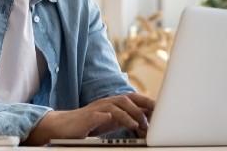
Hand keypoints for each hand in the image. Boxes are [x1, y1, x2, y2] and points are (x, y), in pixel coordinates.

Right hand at [24, 93, 154, 144]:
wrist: (64, 126)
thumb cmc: (88, 124)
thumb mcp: (110, 121)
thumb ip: (126, 118)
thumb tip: (145, 121)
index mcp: (113, 103)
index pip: (134, 98)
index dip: (148, 102)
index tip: (162, 110)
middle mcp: (106, 103)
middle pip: (127, 98)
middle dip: (143, 105)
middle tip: (155, 115)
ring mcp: (97, 109)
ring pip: (116, 105)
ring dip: (130, 115)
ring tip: (138, 125)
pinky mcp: (87, 117)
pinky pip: (100, 115)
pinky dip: (108, 116)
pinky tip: (116, 120)